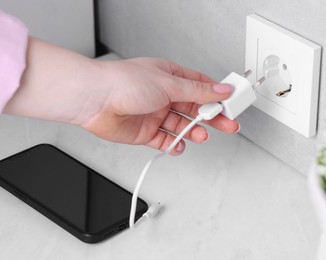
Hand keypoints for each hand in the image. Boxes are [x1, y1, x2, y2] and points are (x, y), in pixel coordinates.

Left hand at [80, 58, 238, 154]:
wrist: (94, 100)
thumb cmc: (123, 82)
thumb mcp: (168, 83)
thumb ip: (197, 91)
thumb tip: (221, 89)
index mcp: (169, 76)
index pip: (200, 86)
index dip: (217, 95)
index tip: (232, 103)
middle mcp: (162, 95)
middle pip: (194, 107)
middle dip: (211, 117)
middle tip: (228, 125)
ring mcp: (154, 114)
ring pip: (181, 125)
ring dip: (193, 131)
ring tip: (200, 135)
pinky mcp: (145, 132)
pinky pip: (165, 140)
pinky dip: (174, 144)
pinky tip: (179, 144)